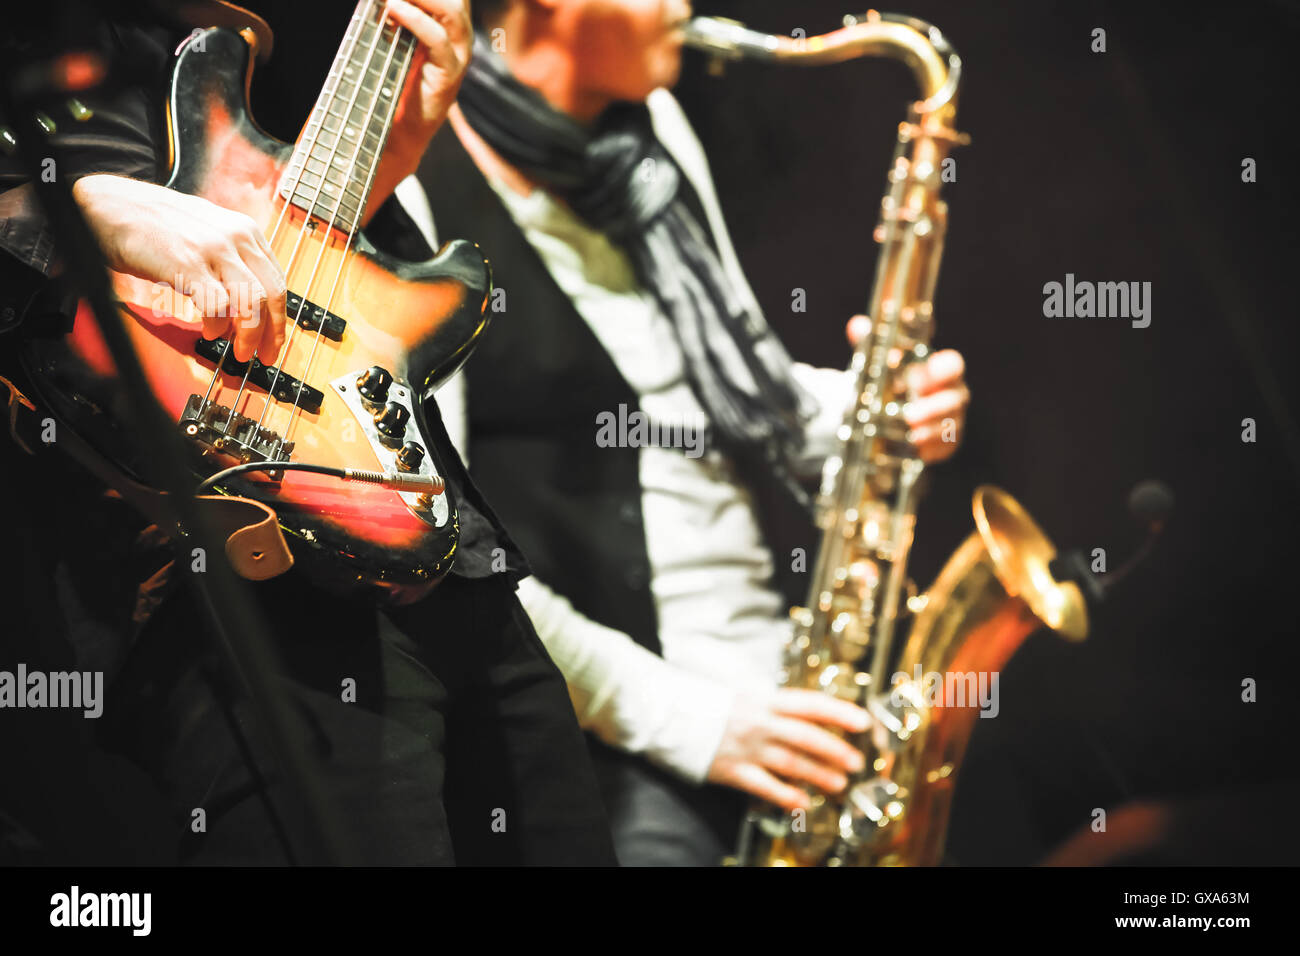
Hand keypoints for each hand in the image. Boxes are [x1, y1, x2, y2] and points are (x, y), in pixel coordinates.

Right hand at [73, 174, 285, 362]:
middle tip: (265, 354)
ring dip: (249, 334)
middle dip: (272, 332)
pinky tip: (209, 332)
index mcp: (245, 232)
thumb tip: (248, 303)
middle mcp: (235, 238)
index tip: (275, 338)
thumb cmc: (155, 223)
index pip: (277, 281)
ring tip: (239, 350)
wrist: (112, 205)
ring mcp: (213, 250)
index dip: (280, 317)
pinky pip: (217, 305)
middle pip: (272, 294)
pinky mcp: (188, 264)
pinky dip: (217, 325)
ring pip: (251, 303)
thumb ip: (233, 261)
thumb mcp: (208, 234)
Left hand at [381, 0, 471, 180]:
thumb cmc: (393, 82)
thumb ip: (394, 13)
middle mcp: (459, 35)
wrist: (398, 131)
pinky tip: (394, 7)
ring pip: (453, 10)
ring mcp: (458, 55)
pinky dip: (416, 19)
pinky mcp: (450, 75)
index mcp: (448, 22)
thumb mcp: (393, 36)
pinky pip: (439, 40)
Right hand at [706, 688, 870, 810]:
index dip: (839, 711)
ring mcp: (746, 748)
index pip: (809, 704)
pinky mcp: (732, 771)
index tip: (863, 721)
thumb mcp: (743, 693)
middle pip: (806, 737)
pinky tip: (803, 801)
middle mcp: (759, 723)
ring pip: (791, 763)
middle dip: (835, 750)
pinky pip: (765, 787)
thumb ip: (771, 705)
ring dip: (819, 774)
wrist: (666, 714)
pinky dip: (787, 795)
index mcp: (763, 700)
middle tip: (856, 761)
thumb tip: (803, 713)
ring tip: (839, 784)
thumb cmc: (707, 703)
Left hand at [846, 315, 968, 462]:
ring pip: (951, 425)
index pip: (952, 364)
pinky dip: (931, 448)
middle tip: (911, 413)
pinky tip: (917, 450)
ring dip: (931, 430)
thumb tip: (857, 326)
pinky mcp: (946, 442)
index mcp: (938, 370)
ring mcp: (951, 419)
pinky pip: (945, 447)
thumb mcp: (878, 361)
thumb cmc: (893, 380)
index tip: (928, 369)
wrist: (891, 411)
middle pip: (955, 397)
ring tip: (912, 434)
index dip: (943, 368)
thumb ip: (869, 342)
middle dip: (935, 406)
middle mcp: (951, 393)